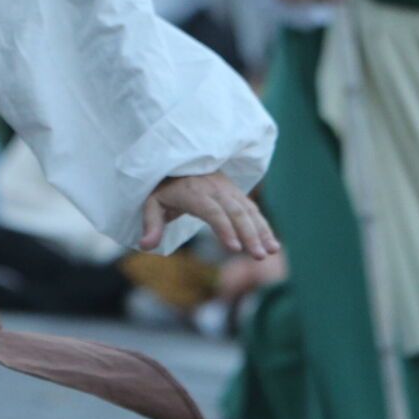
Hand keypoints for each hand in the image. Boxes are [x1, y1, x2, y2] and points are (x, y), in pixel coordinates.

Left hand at [142, 173, 279, 259]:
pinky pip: (251, 208)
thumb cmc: (161, 187)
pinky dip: (262, 224)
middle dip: (250, 234)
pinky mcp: (234, 192)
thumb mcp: (151, 204)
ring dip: (262, 230)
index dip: (224, 228)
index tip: (234, 248)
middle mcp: (214, 189)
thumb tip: (145, 246)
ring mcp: (227, 189)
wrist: (175, 162)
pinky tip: (271, 242)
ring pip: (248, 209)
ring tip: (272, 251)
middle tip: (259, 256)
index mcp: (193, 192)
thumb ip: (151, 225)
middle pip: (235, 212)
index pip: (212, 211)